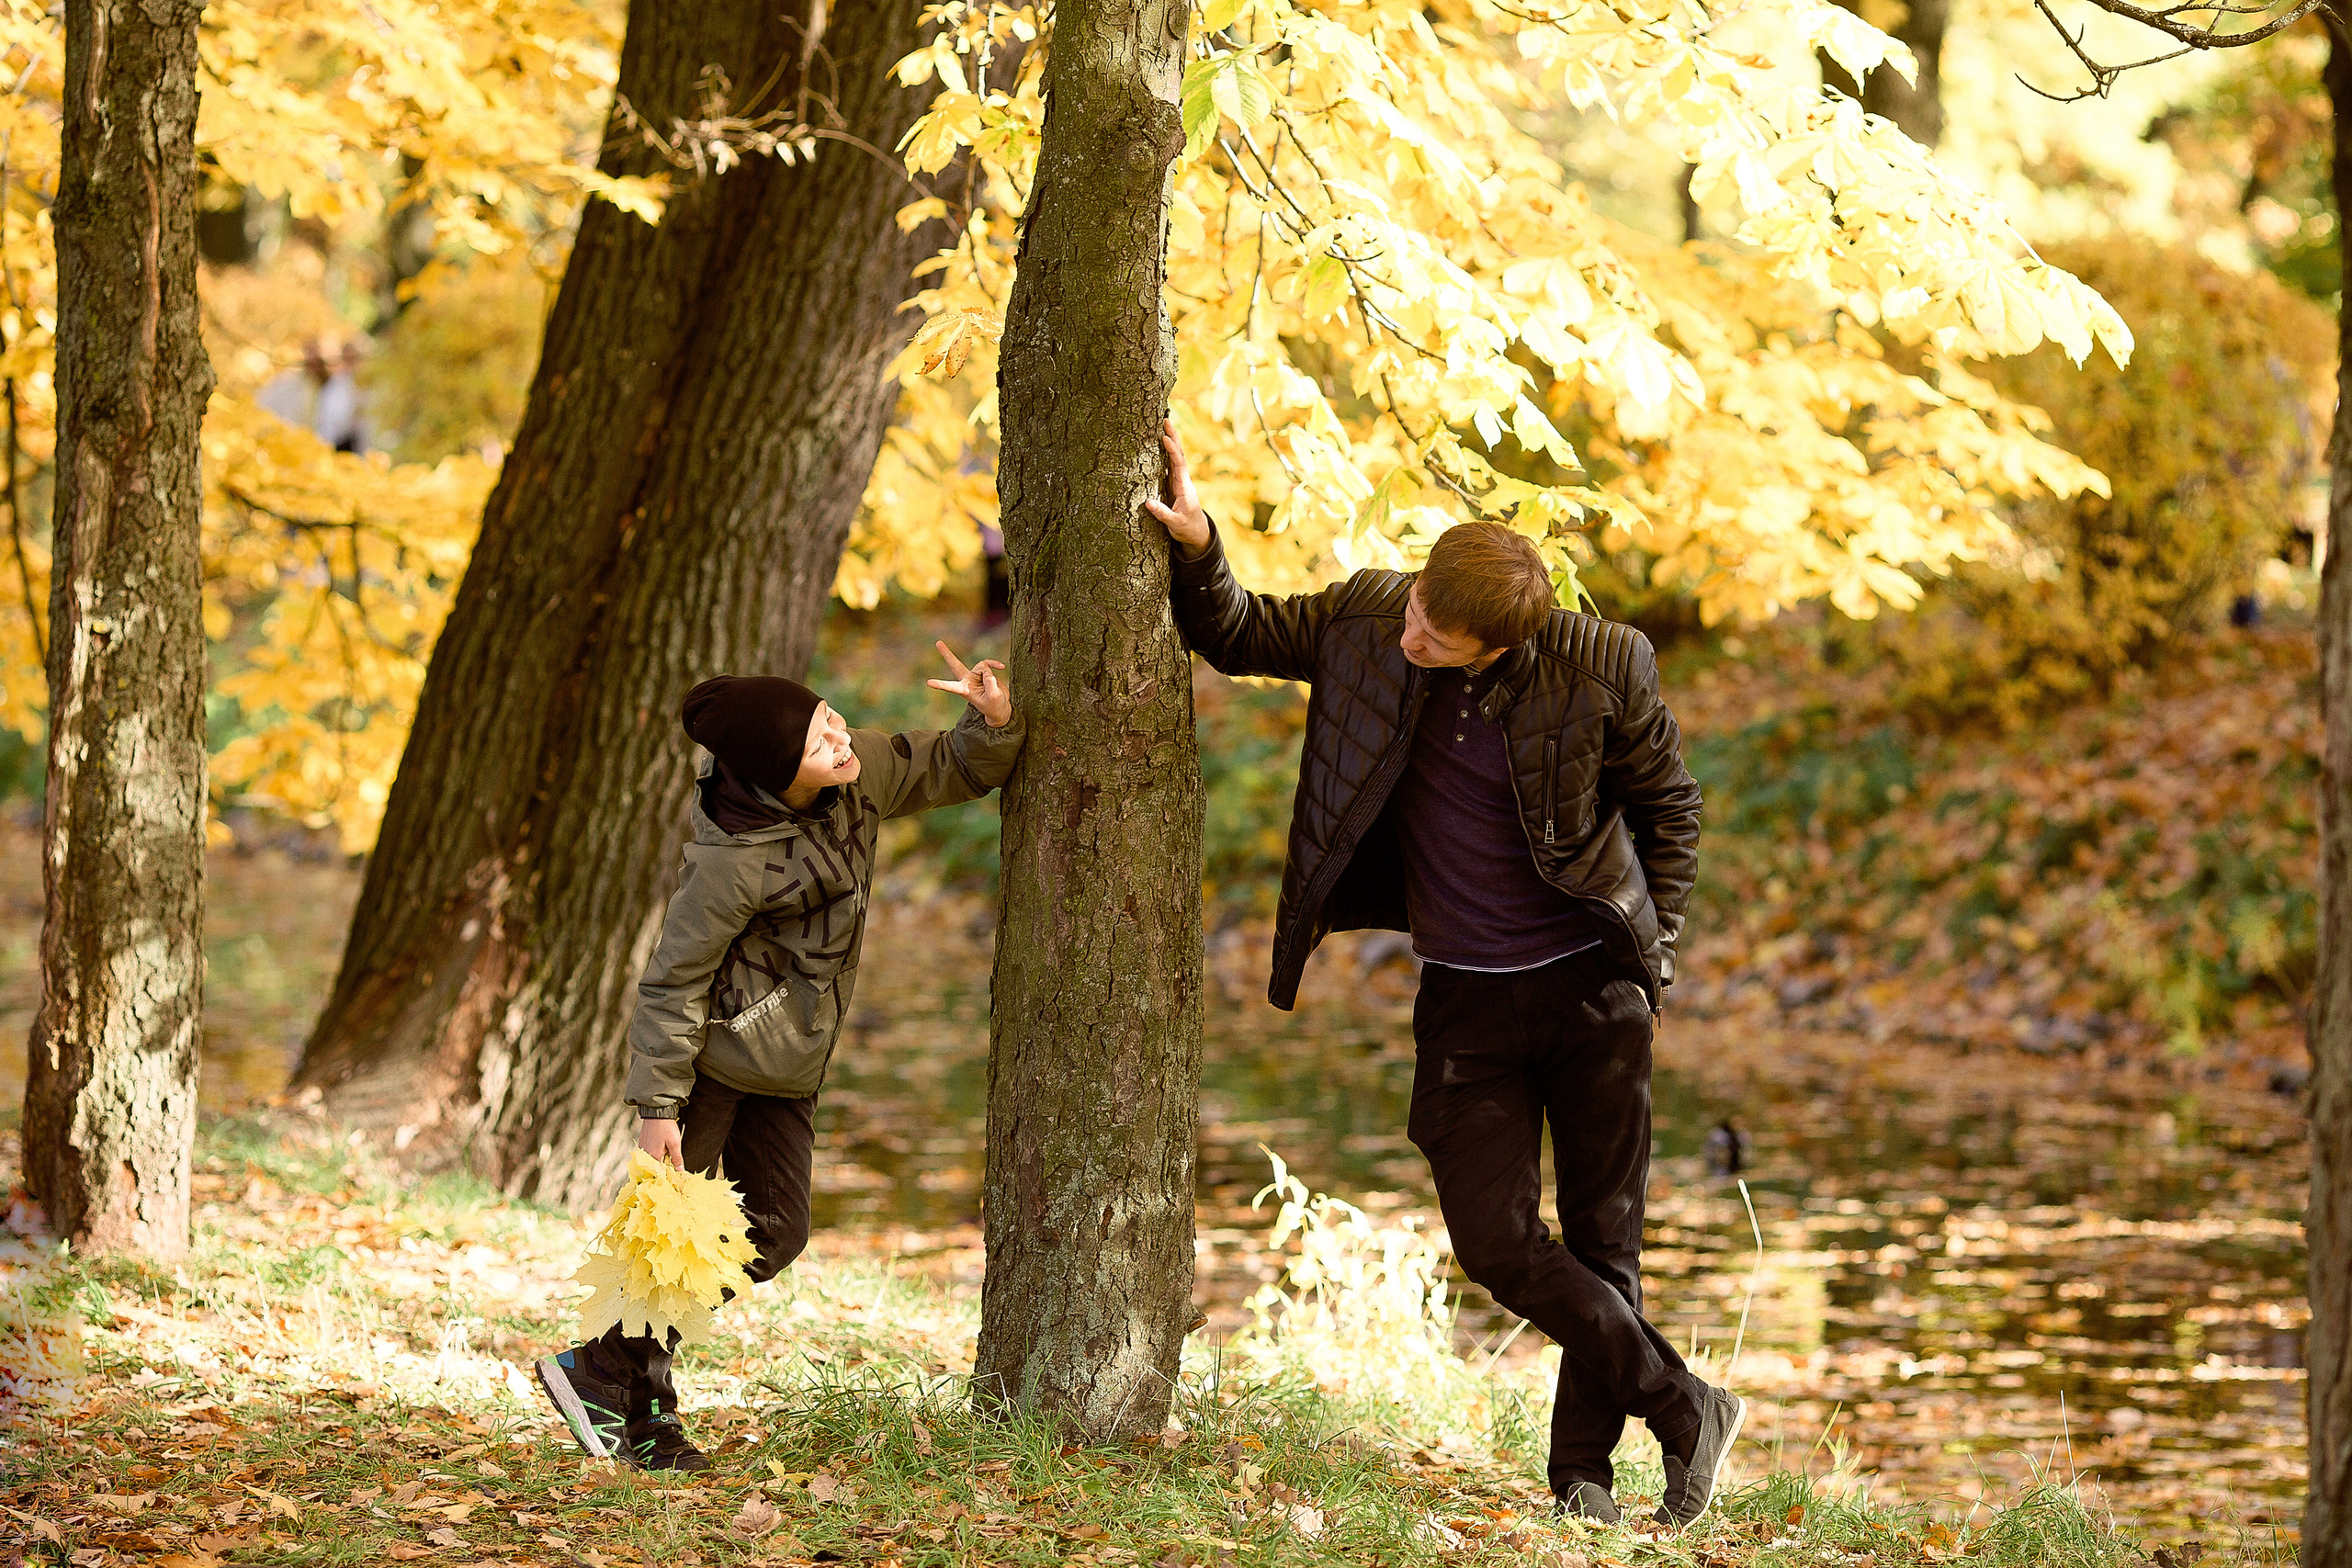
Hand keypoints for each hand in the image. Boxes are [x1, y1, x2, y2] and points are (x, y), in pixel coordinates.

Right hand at [638, 1116, 682, 1167]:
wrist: (656, 1112)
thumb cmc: (666, 1127)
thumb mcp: (675, 1143)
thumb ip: (677, 1158)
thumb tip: (679, 1170)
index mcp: (653, 1156)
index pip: (661, 1171)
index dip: (669, 1169)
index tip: (675, 1166)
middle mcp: (645, 1154)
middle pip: (657, 1164)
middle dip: (665, 1160)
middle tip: (671, 1150)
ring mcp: (642, 1148)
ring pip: (653, 1157)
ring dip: (661, 1154)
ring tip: (665, 1144)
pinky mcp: (642, 1143)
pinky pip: (649, 1151)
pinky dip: (656, 1149)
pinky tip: (661, 1142)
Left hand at [927, 640, 1011, 726]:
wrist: (1000, 706)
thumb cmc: (995, 706)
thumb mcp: (994, 697)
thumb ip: (991, 683)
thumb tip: (986, 670)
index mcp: (965, 691)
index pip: (951, 687)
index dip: (940, 684)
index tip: (928, 683)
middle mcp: (967, 681)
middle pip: (955, 665)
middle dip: (947, 654)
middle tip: (938, 643)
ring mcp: (974, 675)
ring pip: (982, 666)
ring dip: (991, 675)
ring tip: (995, 687)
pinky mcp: (983, 671)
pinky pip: (988, 663)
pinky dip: (994, 664)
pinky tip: (1002, 667)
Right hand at [1141, 417, 1210, 556]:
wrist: (1197, 533)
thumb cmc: (1187, 529)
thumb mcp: (1175, 524)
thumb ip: (1163, 514)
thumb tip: (1147, 503)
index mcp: (1184, 488)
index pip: (1178, 464)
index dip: (1172, 451)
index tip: (1164, 437)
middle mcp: (1183, 481)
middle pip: (1179, 455)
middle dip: (1173, 437)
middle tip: (1166, 419)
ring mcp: (1179, 482)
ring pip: (1175, 458)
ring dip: (1170, 441)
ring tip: (1163, 425)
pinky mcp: (1174, 485)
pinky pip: (1170, 465)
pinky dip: (1166, 453)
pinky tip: (1160, 444)